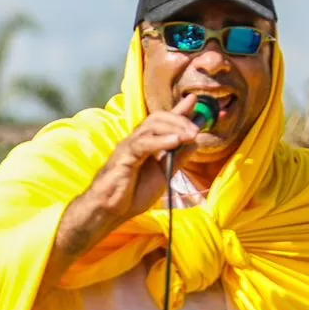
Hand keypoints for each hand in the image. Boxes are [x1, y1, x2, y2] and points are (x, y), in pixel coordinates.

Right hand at [78, 93, 207, 225]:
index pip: (164, 120)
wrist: (111, 210)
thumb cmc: (133, 193)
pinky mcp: (124, 156)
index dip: (179, 109)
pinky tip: (175, 142)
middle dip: (180, 119)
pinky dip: (160, 140)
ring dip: (175, 128)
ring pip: (152, 126)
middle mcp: (138, 140)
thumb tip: (196, 142)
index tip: (194, 99)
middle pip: (159, 118)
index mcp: (147, 143)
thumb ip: (179, 158)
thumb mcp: (165, 174)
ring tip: (192, 135)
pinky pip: (143, 143)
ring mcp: (130, 146)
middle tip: (197, 130)